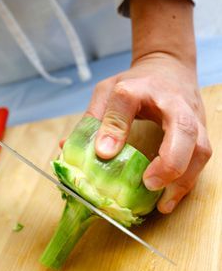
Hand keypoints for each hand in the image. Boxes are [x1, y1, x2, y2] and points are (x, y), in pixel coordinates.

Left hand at [84, 53, 211, 213]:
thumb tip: (68, 149)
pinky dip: (187, 180)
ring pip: (200, 149)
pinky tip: (170, 196)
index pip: (127, 100)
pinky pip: (201, 158)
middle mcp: (173, 102)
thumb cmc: (138, 83)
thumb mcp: (109, 91)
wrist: (170, 68)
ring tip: (163, 202)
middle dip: (170, 162)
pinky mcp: (202, 130)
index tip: (105, 153)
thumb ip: (94, 118)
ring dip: (183, 179)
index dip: (115, 126)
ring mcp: (193, 116)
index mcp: (141, 88)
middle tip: (149, 184)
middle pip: (183, 129)